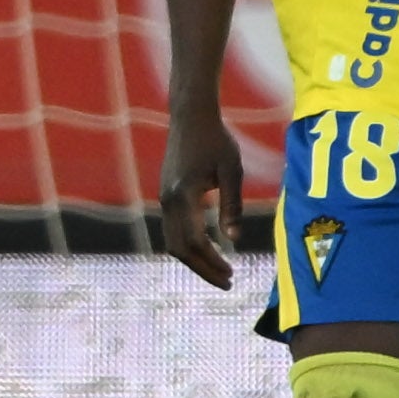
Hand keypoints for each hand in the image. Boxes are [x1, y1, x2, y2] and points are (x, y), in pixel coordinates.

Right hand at [149, 98, 254, 287]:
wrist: (190, 116)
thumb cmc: (216, 140)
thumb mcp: (232, 171)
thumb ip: (232, 205)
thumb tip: (234, 238)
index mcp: (184, 195)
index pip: (195, 241)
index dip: (212, 262)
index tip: (231, 275)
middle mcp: (168, 200)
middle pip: (179, 248)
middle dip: (202, 268)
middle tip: (227, 281)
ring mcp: (164, 198)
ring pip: (173, 241)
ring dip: (195, 259)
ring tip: (220, 269)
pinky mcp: (167, 195)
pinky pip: (173, 229)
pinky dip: (189, 245)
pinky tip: (210, 247)